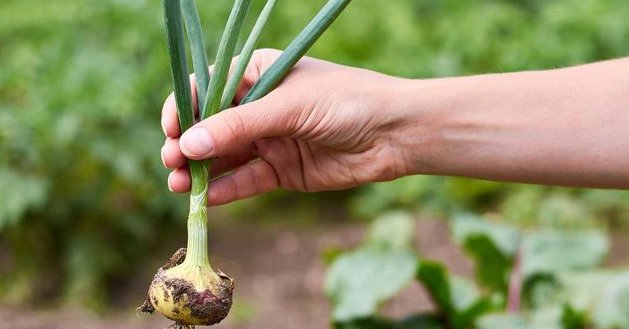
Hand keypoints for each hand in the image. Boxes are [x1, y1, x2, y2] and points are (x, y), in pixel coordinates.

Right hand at [161, 49, 409, 204]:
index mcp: (258, 74)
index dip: (185, 108)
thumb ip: (239, 126)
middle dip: (187, 145)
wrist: (394, 134)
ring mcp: (271, 140)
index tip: (171, 130)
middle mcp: (260, 107)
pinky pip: (248, 181)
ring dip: (201, 171)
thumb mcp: (289, 106)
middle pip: (211, 127)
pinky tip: (209, 200)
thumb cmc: (346, 101)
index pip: (208, 89)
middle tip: (172, 163)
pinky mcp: (283, 171)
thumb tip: (188, 144)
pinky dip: (228, 191)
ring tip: (181, 186)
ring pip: (225, 157)